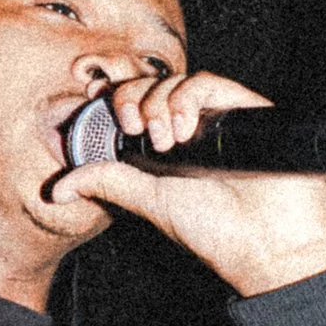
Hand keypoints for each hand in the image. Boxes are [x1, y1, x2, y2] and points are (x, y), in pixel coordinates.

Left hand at [51, 70, 325, 297]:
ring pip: (178, 81)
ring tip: (166, 141)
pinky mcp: (245, 111)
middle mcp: (193, 129)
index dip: (116, 98)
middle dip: (134, 100)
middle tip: (137, 130)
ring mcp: (219, 119)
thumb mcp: (149, 201)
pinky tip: (185, 127)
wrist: (266, 245)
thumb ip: (108, 183)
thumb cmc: (216, 230)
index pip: (136, 105)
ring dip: (160, 103)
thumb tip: (59, 187)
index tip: (102, 106)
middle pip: (152, 87)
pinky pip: (210, 81)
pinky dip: (188, 96)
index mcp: (168, 147)